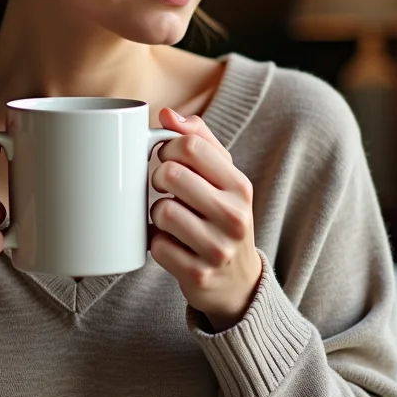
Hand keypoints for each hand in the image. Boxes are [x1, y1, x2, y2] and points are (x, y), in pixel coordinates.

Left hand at [150, 108, 261, 331]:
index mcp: (240, 186)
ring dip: (156, 214)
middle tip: (164, 188)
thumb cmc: (222, 217)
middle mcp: (234, 216)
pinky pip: (157, 246)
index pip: (191, 146)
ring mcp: (217, 248)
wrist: (237, 282)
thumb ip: (199, 140)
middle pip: (171, 175)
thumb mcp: (223, 178)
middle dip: (158, 179)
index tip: (167, 159)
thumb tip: (166, 113)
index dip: (167, 148)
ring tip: (168, 218)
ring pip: (162, 211)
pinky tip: (169, 244)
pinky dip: (156, 243)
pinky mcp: (198, 275)